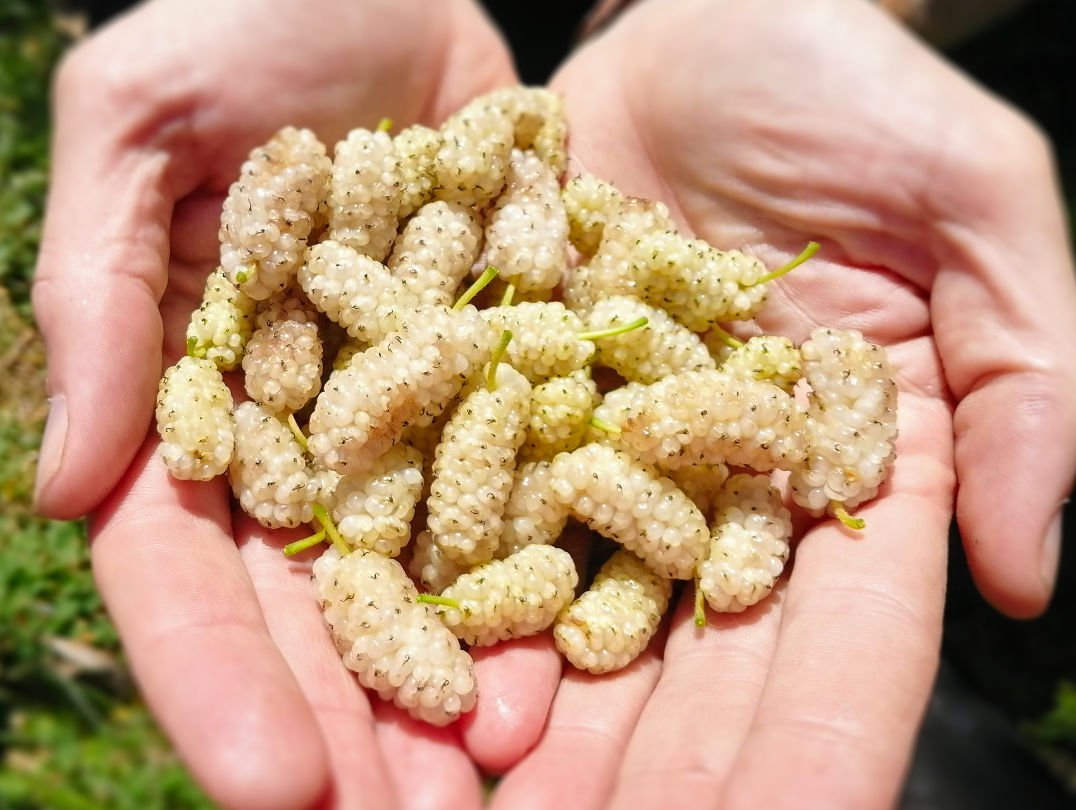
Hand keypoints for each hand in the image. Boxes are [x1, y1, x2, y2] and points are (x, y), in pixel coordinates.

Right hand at [32, 1, 529, 806]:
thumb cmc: (251, 18)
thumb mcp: (140, 118)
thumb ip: (97, 290)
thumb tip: (64, 483)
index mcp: (200, 394)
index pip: (189, 566)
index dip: (218, 677)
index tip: (271, 787)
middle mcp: (313, 427)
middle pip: (321, 602)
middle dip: (357, 718)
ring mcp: (423, 410)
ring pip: (436, 568)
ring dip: (466, 674)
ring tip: (510, 772)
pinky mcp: (519, 371)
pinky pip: (540, 478)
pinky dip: (561, 563)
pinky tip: (598, 649)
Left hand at [487, 1, 1075, 807]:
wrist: (708, 14)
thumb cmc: (857, 91)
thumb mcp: (977, 209)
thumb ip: (1024, 385)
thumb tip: (1031, 579)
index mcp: (841, 464)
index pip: (835, 635)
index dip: (805, 737)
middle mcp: (712, 478)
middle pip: (682, 647)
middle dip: (634, 752)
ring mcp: (602, 440)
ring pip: (562, 594)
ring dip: (519, 691)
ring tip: (466, 767)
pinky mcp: (508, 385)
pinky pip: (469, 491)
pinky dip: (437, 567)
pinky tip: (397, 642)